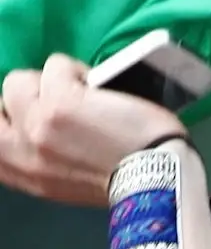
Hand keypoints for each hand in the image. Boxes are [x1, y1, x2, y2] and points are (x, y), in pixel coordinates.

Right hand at [0, 54, 188, 207]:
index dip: (6, 118)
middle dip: (28, 95)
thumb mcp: (66, 182)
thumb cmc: (125, 181)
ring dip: (54, 80)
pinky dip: (76, 69)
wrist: (158, 182)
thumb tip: (37, 131)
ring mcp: (36, 124)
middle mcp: (20, 150)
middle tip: (64, 102)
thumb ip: (43, 159)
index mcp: (21, 174)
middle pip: (2, 101)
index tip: (27, 113)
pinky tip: (98, 86)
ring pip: (20, 80)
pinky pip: (54, 65)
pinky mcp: (60, 102)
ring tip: (85, 94)